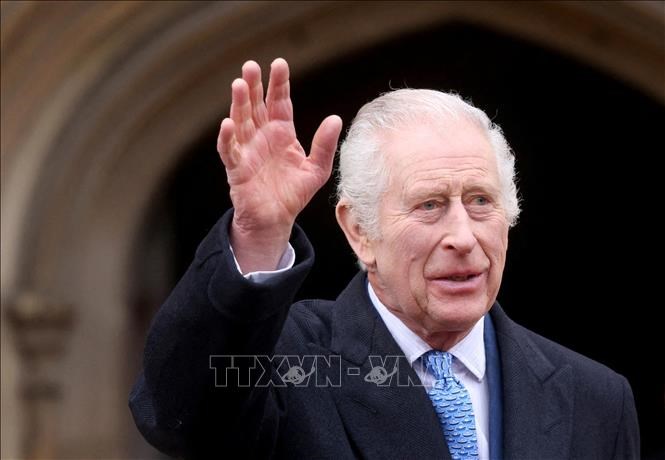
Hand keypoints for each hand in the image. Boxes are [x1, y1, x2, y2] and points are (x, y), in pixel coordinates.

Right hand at [217, 58, 341, 272]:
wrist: (276, 219)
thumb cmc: (294, 193)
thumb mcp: (317, 169)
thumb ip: (325, 145)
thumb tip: (336, 118)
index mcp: (282, 132)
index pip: (279, 102)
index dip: (279, 84)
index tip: (279, 63)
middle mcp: (262, 136)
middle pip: (256, 106)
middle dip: (254, 85)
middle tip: (250, 65)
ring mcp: (247, 150)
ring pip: (241, 121)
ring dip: (239, 104)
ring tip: (239, 84)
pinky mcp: (236, 168)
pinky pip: (229, 150)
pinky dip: (227, 137)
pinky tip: (227, 123)